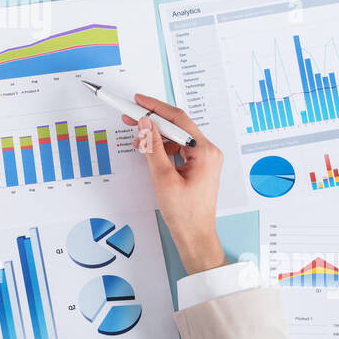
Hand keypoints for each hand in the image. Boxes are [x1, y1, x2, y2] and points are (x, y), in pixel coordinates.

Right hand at [123, 94, 226, 274]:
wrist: (195, 236)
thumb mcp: (163, 178)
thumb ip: (153, 148)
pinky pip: (178, 149)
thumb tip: (146, 124)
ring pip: (176, 137)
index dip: (156, 108)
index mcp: (204, 152)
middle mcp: (207, 152)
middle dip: (153, 121)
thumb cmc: (185, 213)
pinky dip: (162, 147)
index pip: (178, 119)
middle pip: (177, 126)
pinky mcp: (198, 167)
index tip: (138, 102)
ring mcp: (204, 159)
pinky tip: (148, 150)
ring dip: (156, 135)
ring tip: (137, 137)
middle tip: (131, 116)